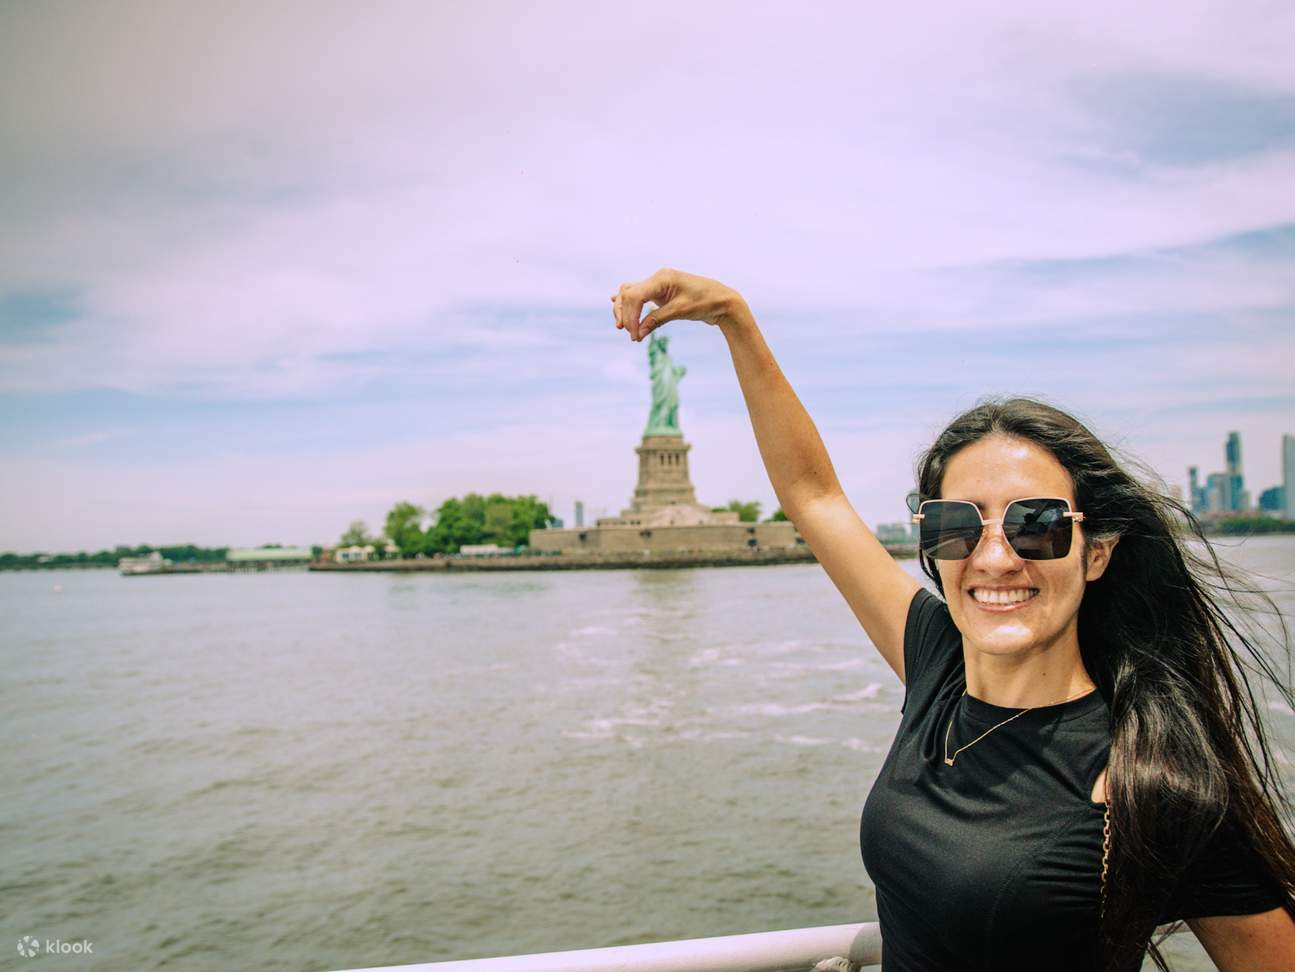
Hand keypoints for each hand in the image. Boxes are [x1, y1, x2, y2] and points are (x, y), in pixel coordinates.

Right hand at [610, 267, 745, 341]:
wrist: (722, 300)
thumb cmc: (705, 302)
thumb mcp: (680, 311)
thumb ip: (656, 320)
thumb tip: (637, 334)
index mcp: (662, 277)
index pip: (635, 295)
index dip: (630, 316)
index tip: (633, 334)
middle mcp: (657, 278)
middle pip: (629, 293)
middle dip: (625, 314)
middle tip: (630, 334)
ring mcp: (658, 285)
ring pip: (631, 293)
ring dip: (625, 309)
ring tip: (624, 327)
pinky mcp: (660, 293)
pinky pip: (639, 296)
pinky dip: (630, 303)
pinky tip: (616, 303)